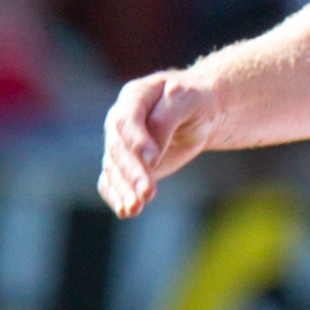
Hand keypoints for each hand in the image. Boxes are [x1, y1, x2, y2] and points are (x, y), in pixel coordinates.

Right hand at [98, 69, 216, 217]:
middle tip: (148, 193)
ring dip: (123, 190)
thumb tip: (150, 152)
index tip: (153, 159)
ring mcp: (120, 145)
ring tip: (135, 209)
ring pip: (114, 169)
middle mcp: (120, 122)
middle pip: (119, 149)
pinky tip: (125, 212)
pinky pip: (112, 182)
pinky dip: (116, 197)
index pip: (127, 120)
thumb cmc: (194, 102)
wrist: (197, 114)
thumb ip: (167, 118)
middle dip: (133, 173)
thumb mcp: (189, 99)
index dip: (137, 140)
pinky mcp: (124, 166)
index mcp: (134, 97)